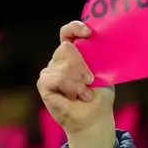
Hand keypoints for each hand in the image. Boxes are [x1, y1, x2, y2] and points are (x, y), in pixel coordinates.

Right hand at [36, 21, 115, 147]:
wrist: (95, 118)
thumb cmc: (99, 96)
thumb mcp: (103, 73)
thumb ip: (98, 58)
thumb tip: (102, 43)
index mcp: (74, 54)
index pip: (67, 33)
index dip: (74, 28)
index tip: (88, 33)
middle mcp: (59, 61)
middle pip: (66, 48)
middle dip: (81, 64)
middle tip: (90, 80)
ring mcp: (50, 72)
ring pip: (63, 65)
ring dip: (79, 81)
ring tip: (85, 93)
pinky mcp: (44, 85)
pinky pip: (56, 78)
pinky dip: (71, 88)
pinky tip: (77, 97)